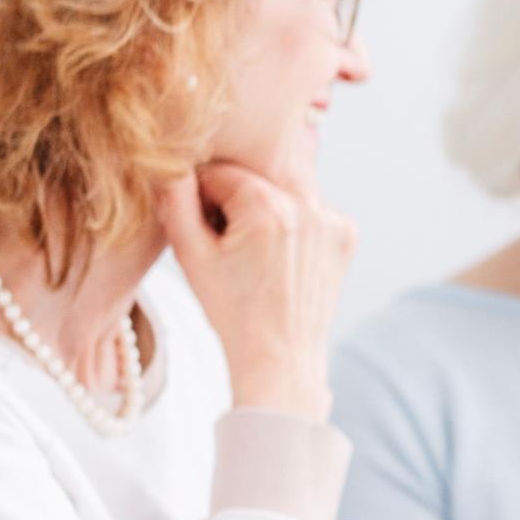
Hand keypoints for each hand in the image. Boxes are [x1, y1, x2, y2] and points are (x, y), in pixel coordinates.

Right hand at [155, 150, 351, 422]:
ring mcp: (332, 220)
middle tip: (229, 244)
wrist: (280, 357)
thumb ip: (175, 198)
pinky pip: (309, 212)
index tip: (204, 230)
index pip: (220, 173)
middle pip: (255, 178)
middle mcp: (307, 205)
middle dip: (235, 202)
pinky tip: (279, 260)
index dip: (202, 199)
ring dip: (264, 210)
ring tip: (254, 255)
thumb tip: (174, 163)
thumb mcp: (189, 254)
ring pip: (283, 193)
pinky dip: (292, 225)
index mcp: (267, 205)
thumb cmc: (231, 310)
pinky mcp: (345, 236)